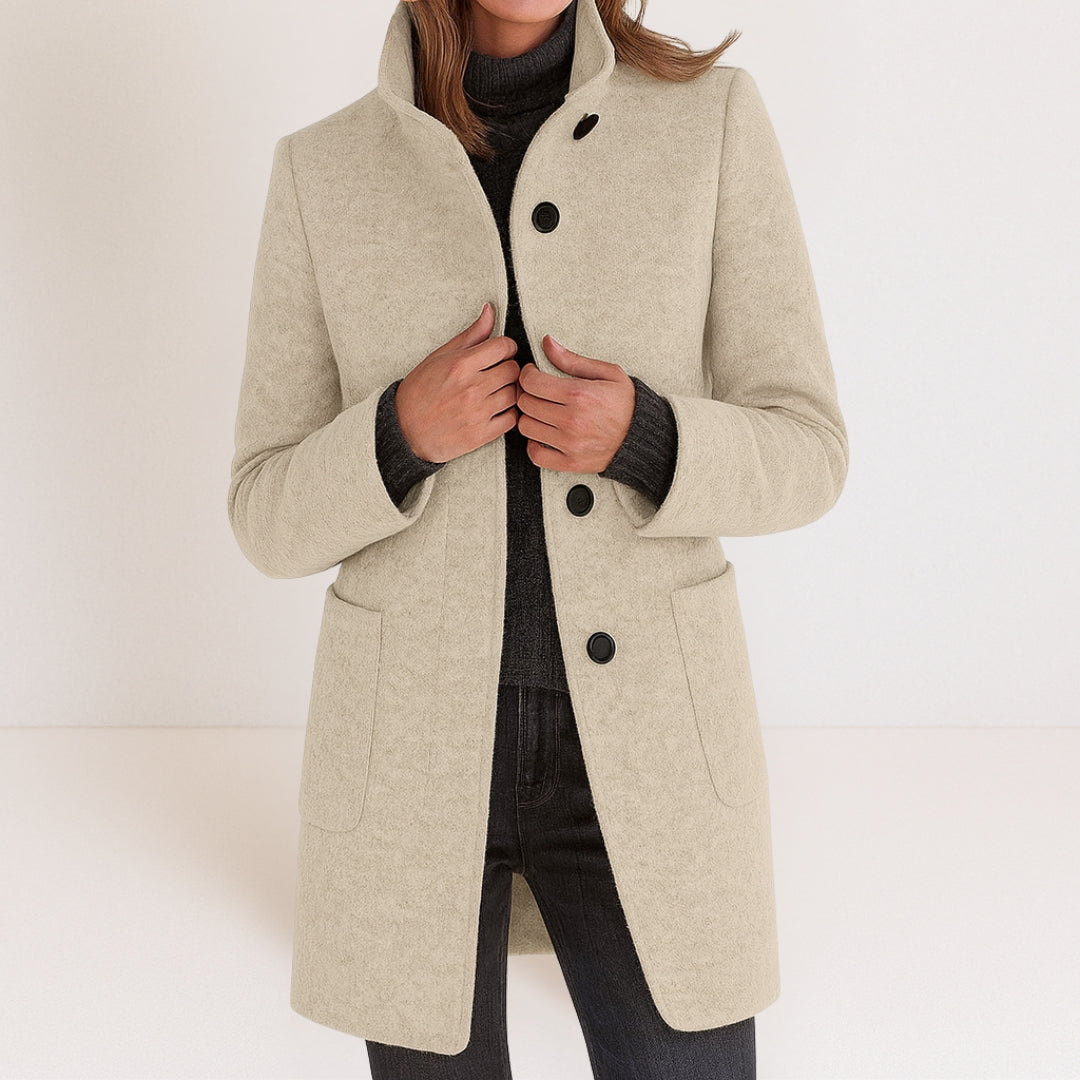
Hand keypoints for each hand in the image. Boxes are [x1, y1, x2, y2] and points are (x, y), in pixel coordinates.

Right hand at [396, 303, 519, 462]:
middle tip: (497, 373)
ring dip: (509, 391)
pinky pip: (512, 419)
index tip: (499, 354)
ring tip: (495, 392)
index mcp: (460, 365)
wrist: (405, 430)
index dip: (505, 348)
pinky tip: (496, 410)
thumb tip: (490, 311)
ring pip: (515, 394)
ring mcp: (477, 412)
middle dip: (508, 369)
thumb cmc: (420, 391)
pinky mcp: (481, 435)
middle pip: (513, 370)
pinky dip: (508, 414)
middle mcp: (471, 388)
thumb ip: (471, 335)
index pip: (504, 347)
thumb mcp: (440, 357)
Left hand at [515, 336, 634, 472]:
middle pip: (525, 403)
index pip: (531, 382)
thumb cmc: (627, 404)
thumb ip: (573, 359)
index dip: (527, 375)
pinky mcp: (570, 462)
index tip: (532, 374)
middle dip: (527, 393)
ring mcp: (569, 443)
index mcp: (579, 394)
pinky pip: (535, 454)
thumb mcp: (607, 373)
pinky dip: (534, 444)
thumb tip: (548, 343)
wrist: (643, 437)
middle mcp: (572, 420)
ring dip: (529, 417)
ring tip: (541, 412)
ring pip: (526, 427)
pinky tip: (544, 434)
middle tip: (536, 392)